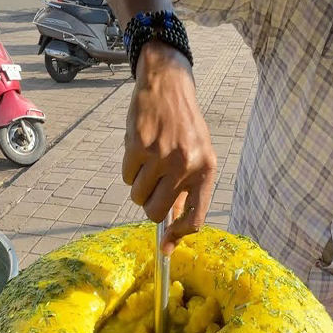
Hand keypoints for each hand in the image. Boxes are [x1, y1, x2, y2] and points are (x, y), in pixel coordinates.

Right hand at [123, 41, 216, 253]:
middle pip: (157, 213)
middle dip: (150, 206)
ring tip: (148, 163)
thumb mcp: (198, 155)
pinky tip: (139, 150)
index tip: (166, 246)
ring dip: (139, 186)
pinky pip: (127, 177)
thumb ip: (188, 192)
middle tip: (153, 189)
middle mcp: (185, 165)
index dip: (178, 236)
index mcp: (205, 171)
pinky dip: (129, 169)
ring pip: (139, 196)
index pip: (195, 219)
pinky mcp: (138, 146)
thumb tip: (173, 233)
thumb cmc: (185, 125)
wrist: (168, 86)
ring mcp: (161, 156)